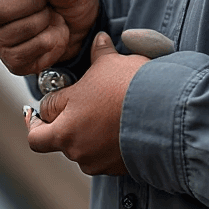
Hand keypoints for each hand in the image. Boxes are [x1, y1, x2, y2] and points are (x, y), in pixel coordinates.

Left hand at [25, 32, 148, 174]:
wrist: (165, 113)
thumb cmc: (131, 86)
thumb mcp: (111, 63)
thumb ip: (100, 52)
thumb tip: (99, 39)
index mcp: (64, 120)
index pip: (43, 111)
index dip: (50, 101)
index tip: (59, 96)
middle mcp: (72, 145)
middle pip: (48, 139)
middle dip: (53, 127)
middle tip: (63, 116)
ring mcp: (93, 160)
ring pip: (78, 149)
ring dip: (85, 136)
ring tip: (106, 117)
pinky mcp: (112, 169)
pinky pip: (101, 158)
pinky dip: (107, 147)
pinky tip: (121, 129)